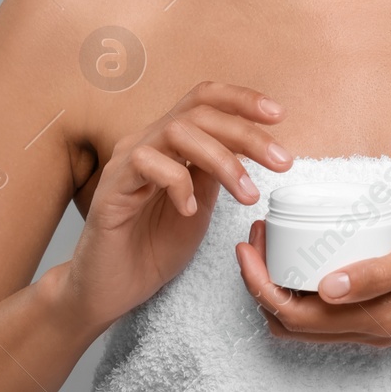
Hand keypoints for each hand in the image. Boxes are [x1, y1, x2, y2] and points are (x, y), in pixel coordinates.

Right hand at [59, 81, 291, 329]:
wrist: (108, 291)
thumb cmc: (150, 249)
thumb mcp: (199, 208)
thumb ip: (214, 175)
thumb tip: (246, 149)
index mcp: (167, 143)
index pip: (203, 101)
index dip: (241, 100)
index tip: (279, 115)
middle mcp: (145, 143)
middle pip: (198, 112)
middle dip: (246, 133)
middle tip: (282, 161)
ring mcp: (125, 163)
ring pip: (177, 131)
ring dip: (222, 160)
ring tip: (247, 195)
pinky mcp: (110, 189)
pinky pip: (146, 163)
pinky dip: (178, 182)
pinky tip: (189, 210)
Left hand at [234, 203, 390, 345]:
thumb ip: (376, 273)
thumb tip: (327, 287)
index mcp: (377, 319)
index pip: (295, 316)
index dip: (260, 284)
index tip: (248, 246)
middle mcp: (373, 330)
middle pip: (293, 324)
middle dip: (262, 285)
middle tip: (255, 239)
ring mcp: (378, 324)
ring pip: (308, 322)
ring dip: (281, 287)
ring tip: (272, 242)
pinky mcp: (384, 310)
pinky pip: (328, 312)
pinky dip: (304, 288)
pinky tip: (304, 254)